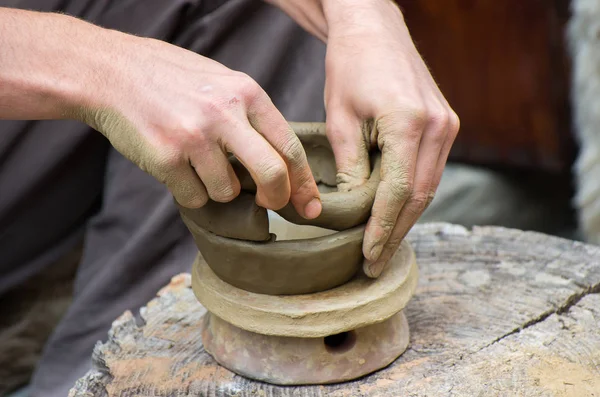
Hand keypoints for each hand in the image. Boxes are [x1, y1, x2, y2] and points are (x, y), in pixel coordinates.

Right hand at [73, 31, 322, 217]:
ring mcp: (194, 136)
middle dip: (276, 199)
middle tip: (268, 206)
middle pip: (271, 174)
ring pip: (226, 192)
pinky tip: (174, 166)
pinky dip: (188, 192)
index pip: (289, 146)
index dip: (303, 183)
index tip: (310, 206)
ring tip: (195, 163)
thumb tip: (281, 165)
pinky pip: (193, 198)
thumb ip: (251, 117)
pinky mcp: (166, 157)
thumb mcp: (221, 83)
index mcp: (246, 93)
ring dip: (215, 189)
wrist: (109, 72)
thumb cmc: (169, 80)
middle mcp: (225, 113)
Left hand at [322, 0, 459, 276]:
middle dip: (396, 233)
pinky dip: (412, 196)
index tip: (367, 256)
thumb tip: (354, 211)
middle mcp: (438, 127)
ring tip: (382, 246)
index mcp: (408, 122)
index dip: (382, 228)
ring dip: (405, 219)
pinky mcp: (446, 125)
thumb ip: (350, 168)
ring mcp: (447, 126)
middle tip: (375, 263)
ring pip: (429, 188)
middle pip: (419, 197)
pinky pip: (430, 171)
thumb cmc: (350, 68)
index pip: (398, 191)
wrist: (374, 30)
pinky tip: (395, 214)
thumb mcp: (339, 119)